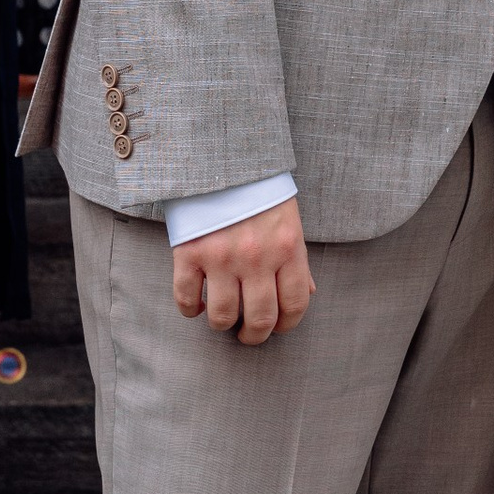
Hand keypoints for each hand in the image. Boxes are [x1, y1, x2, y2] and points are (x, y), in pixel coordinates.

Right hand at [172, 200, 313, 343]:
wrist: (221, 157)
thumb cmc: (259, 190)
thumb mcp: (288, 220)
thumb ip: (296, 259)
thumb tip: (307, 293)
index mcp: (288, 248)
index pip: (295, 305)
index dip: (287, 326)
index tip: (277, 328)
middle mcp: (257, 257)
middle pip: (260, 319)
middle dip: (254, 336)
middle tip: (248, 335)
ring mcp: (222, 256)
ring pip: (223, 316)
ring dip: (222, 325)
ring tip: (222, 319)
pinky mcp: (189, 252)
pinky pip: (187, 298)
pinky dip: (190, 309)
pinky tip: (197, 305)